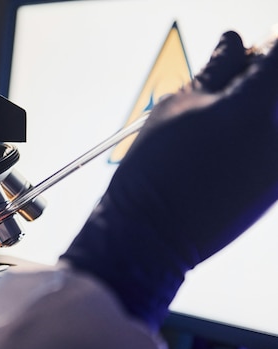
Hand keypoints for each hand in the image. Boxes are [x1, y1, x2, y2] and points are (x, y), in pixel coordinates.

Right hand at [61, 32, 277, 327]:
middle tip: (237, 82)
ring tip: (226, 121)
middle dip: (268, 77)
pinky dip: (261, 138)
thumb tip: (232, 44)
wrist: (152, 233)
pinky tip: (228, 149)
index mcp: (253, 105)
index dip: (267, 49)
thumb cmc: (154, 171)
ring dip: (264, 109)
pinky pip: (275, 148)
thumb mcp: (175, 107)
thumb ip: (214, 71)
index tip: (252, 53)